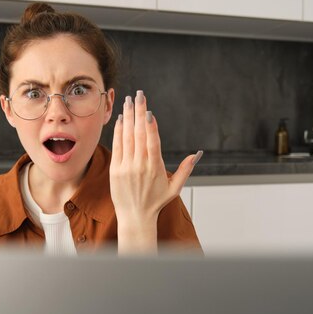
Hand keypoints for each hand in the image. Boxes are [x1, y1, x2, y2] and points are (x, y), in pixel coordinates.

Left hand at [110, 90, 201, 253]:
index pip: (152, 142)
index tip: (149, 111)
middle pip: (139, 135)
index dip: (150, 126)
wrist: (135, 217)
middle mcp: (139, 166)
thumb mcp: (175, 188)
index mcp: (155, 168)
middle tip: (139, 95)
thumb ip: (186, 169)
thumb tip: (197, 154)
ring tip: (129, 101)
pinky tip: (121, 119)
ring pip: (127, 137)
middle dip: (139, 113)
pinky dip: (118, 132)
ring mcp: (125, 167)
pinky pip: (117, 146)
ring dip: (127, 117)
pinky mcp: (115, 170)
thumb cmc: (155, 202)